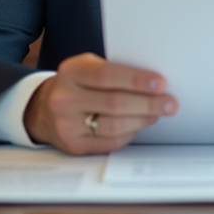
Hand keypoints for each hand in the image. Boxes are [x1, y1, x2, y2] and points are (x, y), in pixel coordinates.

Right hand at [24, 52, 177, 154]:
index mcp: (71, 72)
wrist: (43, 109)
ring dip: (142, 120)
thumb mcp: (86, 67)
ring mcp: (67, 125)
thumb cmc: (76, 84)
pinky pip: (110, 142)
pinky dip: (130, 133)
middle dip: (148, 104)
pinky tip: (139, 125)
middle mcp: (65, 99)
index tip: (161, 83)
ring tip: (157, 113)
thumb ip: (113, 71)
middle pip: (115, 103)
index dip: (136, 80)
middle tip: (170, 103)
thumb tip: (153, 82)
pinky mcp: (74, 146)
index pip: (107, 76)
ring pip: (114, 126)